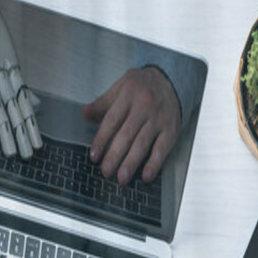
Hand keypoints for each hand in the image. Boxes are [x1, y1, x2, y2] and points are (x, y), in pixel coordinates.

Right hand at [0, 0, 42, 159]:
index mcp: (11, 68)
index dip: (32, 124)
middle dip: (22, 133)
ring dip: (7, 132)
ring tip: (13, 153)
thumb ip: (19, 81)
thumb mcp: (5, 53)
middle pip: (14, 108)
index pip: (23, 102)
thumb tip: (36, 104)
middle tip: (29, 154)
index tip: (38, 143)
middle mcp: (0, 73)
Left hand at [84, 66, 181, 184]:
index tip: (94, 155)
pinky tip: (146, 175)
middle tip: (106, 171)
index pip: (111, 120)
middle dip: (115, 155)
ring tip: (122, 178)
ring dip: (132, 163)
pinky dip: (154, 164)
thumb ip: (103, 103)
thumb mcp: (121, 87)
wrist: (172, 80)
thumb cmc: (144, 86)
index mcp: (128, 95)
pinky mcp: (171, 129)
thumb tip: (85, 115)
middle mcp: (144, 106)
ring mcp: (159, 119)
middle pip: (126, 135)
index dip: (101, 139)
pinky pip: (162, 149)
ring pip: (143, 144)